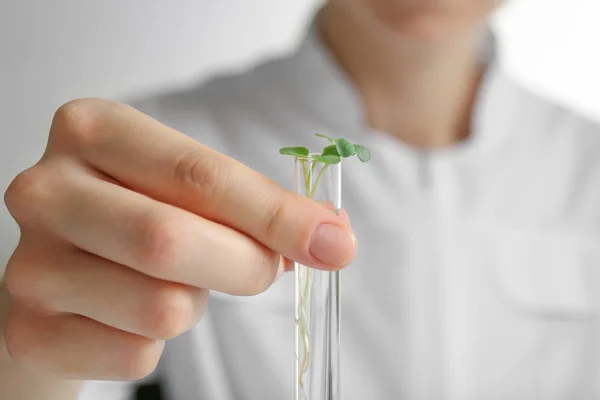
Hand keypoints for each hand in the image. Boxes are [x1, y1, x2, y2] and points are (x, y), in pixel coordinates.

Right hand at [2, 99, 355, 379]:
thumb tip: (332, 236)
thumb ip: (257, 207)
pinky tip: (135, 316)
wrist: (65, 267)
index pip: (197, 175)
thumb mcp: (189, 190)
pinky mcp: (31, 331)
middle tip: (264, 269)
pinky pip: (136, 354)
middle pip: (169, 241)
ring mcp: (30, 264)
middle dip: (244, 266)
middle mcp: (47, 190)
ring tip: (175, 283)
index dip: (273, 214)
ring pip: (161, 307)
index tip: (332, 242)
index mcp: (93, 131)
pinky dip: (158, 343)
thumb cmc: (137, 214)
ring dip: (196, 304)